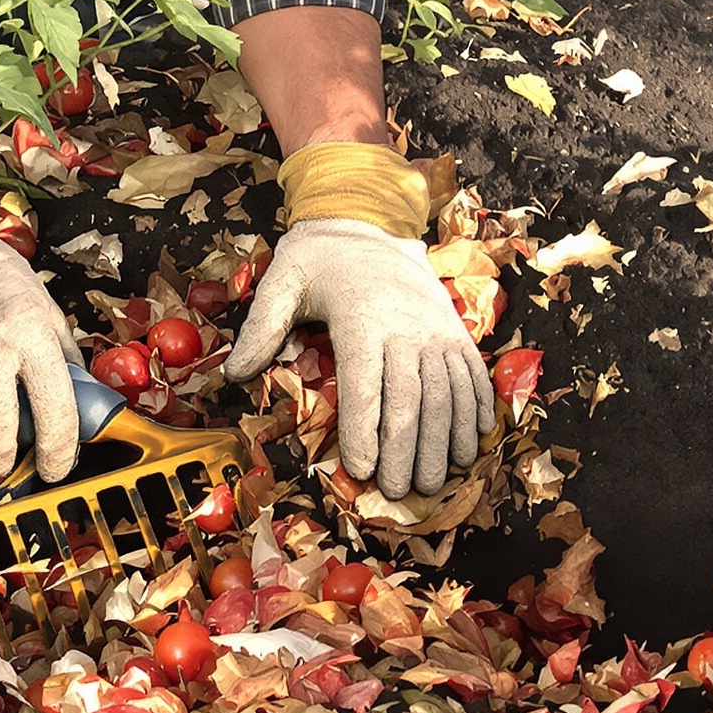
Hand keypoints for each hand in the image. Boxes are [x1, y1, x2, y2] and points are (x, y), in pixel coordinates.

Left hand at [223, 219, 492, 497]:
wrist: (370, 221)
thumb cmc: (320, 258)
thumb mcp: (282, 280)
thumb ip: (260, 327)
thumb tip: (235, 374)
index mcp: (361, 318)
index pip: (365, 384)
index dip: (365, 430)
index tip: (362, 469)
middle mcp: (405, 325)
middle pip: (410, 398)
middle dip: (406, 450)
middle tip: (400, 491)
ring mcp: (435, 328)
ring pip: (447, 392)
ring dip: (446, 439)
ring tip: (439, 478)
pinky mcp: (454, 329)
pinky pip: (471, 372)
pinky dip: (476, 408)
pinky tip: (473, 441)